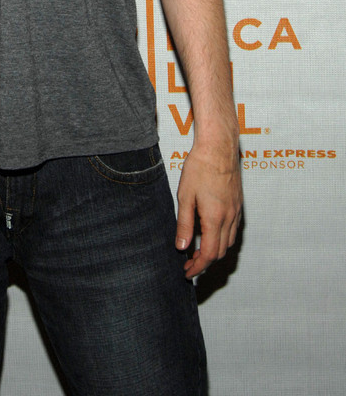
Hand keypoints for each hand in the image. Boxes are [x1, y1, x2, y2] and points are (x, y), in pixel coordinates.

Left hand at [175, 138, 241, 278]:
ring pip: (229, 242)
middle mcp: (229, 218)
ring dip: (215, 251)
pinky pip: (233, 229)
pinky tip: (211, 233)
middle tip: (189, 263)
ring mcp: (236, 211)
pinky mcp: (238, 204)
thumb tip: (182, 247)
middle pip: (220, 252)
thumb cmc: (200, 167)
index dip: (198, 267)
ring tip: (198, 251)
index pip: (209, 254)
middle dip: (205, 262)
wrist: (218, 147)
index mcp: (215, 218)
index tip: (187, 272)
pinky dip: (222, 238)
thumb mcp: (185, 196)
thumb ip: (184, 224)